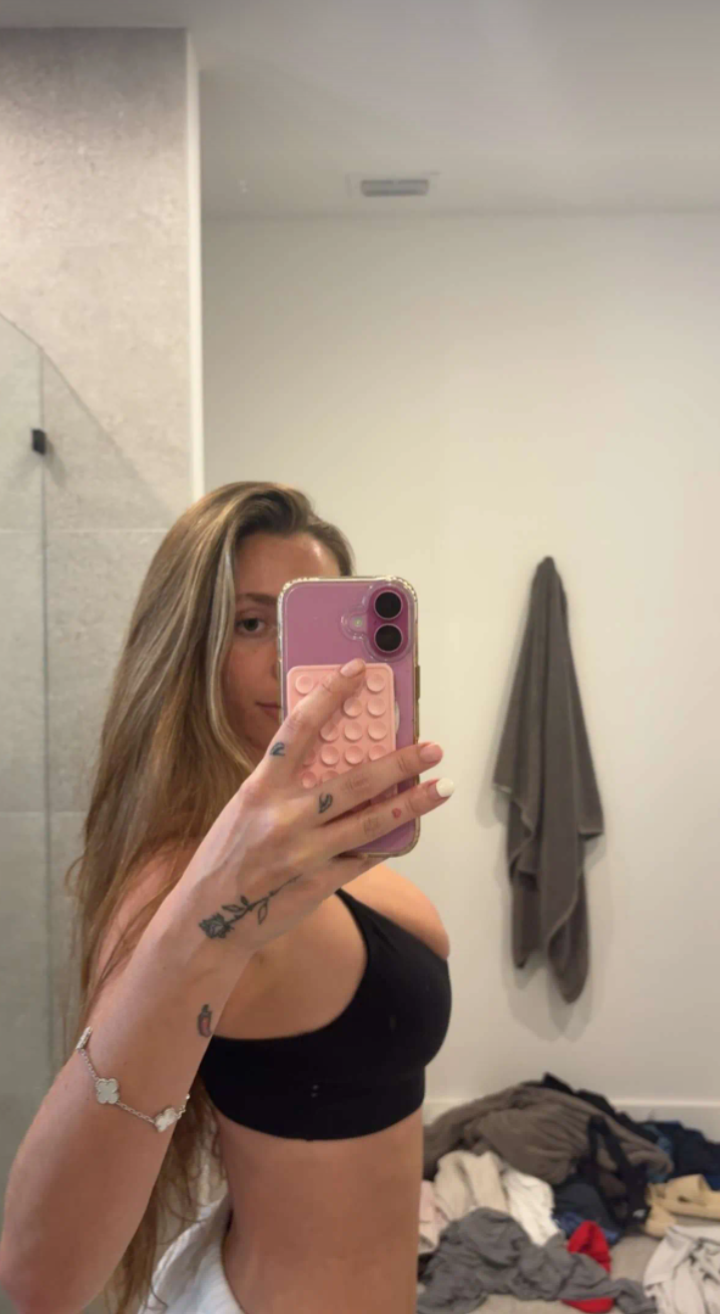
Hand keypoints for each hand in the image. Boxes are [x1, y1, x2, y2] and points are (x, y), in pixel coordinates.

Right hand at [181, 660, 452, 954]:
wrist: (209, 919)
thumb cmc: (227, 855)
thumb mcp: (246, 807)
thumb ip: (285, 786)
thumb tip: (336, 762)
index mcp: (261, 788)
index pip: (300, 728)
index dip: (330, 695)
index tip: (358, 672)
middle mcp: (285, 818)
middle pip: (355, 782)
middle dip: (400, 762)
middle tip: (432, 748)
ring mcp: (306, 853)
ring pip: (372, 823)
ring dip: (413, 803)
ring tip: (443, 787)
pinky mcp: (320, 883)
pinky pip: (364, 857)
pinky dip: (388, 842)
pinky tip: (410, 829)